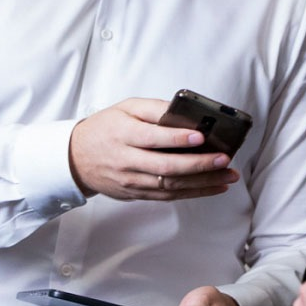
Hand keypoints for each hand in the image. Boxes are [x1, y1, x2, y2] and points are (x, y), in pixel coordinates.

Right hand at [69, 97, 238, 200]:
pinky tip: (214, 187)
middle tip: (224, 159)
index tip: (200, 136)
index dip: (177, 138)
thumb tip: (185, 112)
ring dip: (203, 182)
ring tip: (228, 175)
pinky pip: (169, 197)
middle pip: (166, 167)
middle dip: (199, 164)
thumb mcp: (125, 109)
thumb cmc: (106, 128)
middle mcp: (127, 161)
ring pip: (171, 186)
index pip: (152, 138)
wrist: (77, 158)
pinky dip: (194, 193)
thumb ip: (154, 109)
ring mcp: (132, 181)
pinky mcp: (137, 194)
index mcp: (123, 135)